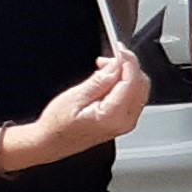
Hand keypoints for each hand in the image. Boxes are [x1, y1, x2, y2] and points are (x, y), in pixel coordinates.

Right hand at [7, 51, 148, 167]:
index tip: (119, 48)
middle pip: (140, 84)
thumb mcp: (75, 97)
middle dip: (126, 66)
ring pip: (138, 89)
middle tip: (106, 60)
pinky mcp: (123, 120)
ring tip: (103, 70)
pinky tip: (107, 81)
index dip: (128, 61)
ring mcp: (126, 122)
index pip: (132, 81)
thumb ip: (99, 81)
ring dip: (125, 74)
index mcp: (114, 116)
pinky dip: (124, 84)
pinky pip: (132, 97)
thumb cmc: (58, 125)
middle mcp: (125, 121)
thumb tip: (116, 65)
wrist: (52, 142)